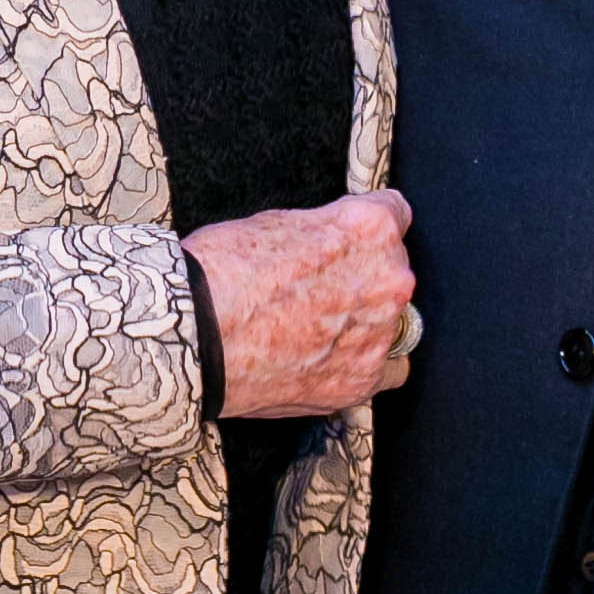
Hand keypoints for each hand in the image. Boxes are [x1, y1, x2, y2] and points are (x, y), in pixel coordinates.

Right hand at [186, 191, 417, 417]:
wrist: (197, 334)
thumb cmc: (224, 272)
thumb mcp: (278, 221)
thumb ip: (324, 231)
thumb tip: (331, 241)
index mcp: (370, 229)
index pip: (395, 214)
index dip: (363, 228)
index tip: (351, 240)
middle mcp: (388, 280)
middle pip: (393, 270)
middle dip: (363, 276)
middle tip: (318, 289)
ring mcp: (379, 333)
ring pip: (393, 321)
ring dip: (364, 321)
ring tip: (316, 329)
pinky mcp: (362, 379)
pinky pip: (388, 370)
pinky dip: (364, 364)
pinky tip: (332, 360)